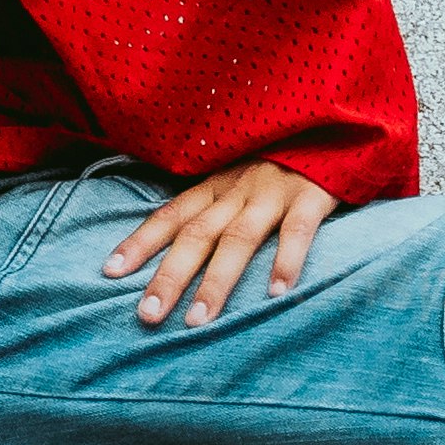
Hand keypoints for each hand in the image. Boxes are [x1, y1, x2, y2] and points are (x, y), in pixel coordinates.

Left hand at [99, 159, 332, 328]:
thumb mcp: (242, 175)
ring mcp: (274, 192)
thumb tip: (184, 249)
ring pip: (238, 239)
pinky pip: (297, 231)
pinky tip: (276, 293)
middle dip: (168, 277)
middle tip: (147, 316)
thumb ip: (218, 207)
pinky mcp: (313, 196)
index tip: (110, 272)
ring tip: (197, 321)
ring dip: (215, 282)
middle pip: (196, 236)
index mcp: (217, 186)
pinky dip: (286, 261)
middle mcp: (238, 189)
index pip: (170, 215)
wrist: (335, 123)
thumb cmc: (286, 159)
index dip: (140, 242)